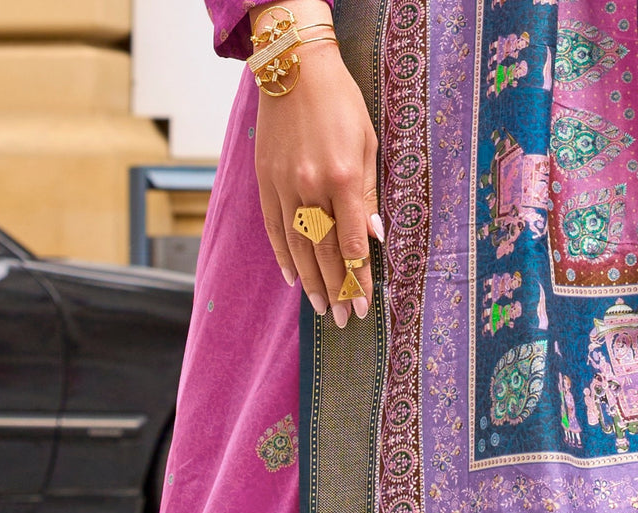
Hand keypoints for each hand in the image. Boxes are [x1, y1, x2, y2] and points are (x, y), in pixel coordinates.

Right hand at [249, 1, 380, 324]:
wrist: (294, 68)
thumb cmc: (340, 102)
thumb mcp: (366, 143)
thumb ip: (367, 192)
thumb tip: (372, 236)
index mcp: (341, 178)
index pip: (352, 242)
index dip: (358, 278)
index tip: (362, 304)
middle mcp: (310, 188)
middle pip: (324, 252)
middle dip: (336, 289)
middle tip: (343, 319)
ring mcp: (284, 186)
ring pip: (297, 247)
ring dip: (310, 282)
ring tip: (321, 308)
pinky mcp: (265, 182)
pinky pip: (274, 229)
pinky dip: (283, 257)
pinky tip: (293, 279)